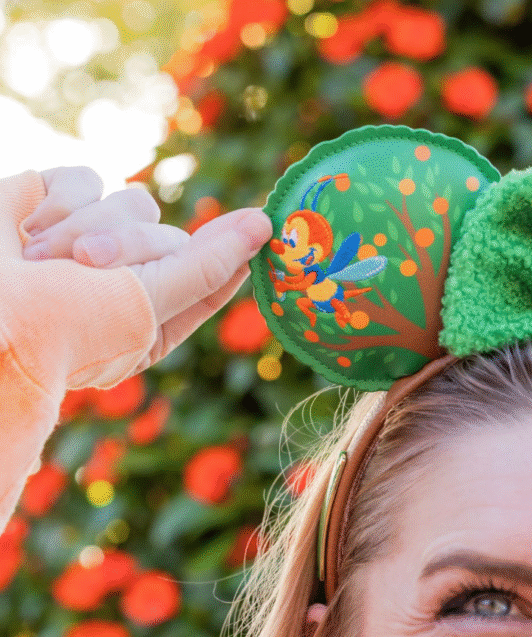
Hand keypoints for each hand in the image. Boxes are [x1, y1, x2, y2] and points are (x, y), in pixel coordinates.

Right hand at [21, 166, 272, 370]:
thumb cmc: (57, 320)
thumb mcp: (146, 301)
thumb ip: (208, 264)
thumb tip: (265, 226)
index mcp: (151, 320)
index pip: (214, 277)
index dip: (235, 251)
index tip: (265, 224)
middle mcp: (123, 282)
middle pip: (171, 234)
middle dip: (129, 244)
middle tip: (84, 265)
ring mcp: (86, 243)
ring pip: (133, 203)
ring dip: (89, 226)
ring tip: (43, 257)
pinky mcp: (51, 207)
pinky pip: (86, 180)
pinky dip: (59, 201)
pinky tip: (25, 231)